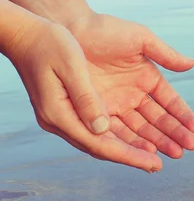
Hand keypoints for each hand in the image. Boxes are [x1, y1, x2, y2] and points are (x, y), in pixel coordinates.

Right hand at [4, 14, 163, 171]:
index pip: (100, 144)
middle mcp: (62, 121)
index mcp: (59, 114)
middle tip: (160, 166)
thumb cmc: (47, 43)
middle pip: (104, 146)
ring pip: (105, 139)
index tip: (153, 164)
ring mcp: (67, 116)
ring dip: (131, 146)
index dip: (129, 156)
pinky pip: (102, 126)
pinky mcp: (73, 108)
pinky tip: (140, 136)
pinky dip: (122, 133)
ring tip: (158, 152)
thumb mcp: (70, 66)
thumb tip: (102, 128)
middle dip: (134, 157)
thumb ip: (86, 97)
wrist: (26, 34)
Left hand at [68, 12, 193, 164]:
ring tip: (173, 154)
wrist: (69, 30)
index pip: (170, 102)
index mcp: (148, 78)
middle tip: (189, 147)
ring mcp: (116, 106)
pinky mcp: (97, 113)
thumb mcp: (140, 38)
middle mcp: (134, 95)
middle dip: (174, 134)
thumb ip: (165, 54)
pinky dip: (131, 143)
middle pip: (158, 121)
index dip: (183, 116)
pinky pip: (116, 132)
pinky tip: (145, 153)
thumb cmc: (105, 30)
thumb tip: (191, 64)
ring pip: (141, 130)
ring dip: (157, 143)